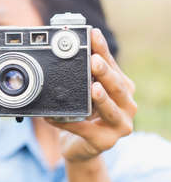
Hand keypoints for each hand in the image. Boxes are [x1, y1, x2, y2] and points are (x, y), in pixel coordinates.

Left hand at [47, 29, 136, 162]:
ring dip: (101, 99)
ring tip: (93, 89)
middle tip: (94, 61)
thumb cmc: (84, 115)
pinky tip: (54, 118)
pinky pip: (85, 130)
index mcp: (123, 88)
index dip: (102, 49)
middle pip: (117, 86)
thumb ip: (82, 75)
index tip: (93, 35)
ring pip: (110, 110)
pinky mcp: (106, 142)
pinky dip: (69, 123)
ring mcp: (120, 125)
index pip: (112, 65)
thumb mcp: (85, 93)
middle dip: (105, 73)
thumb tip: (64, 48)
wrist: (79, 146)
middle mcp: (127, 105)